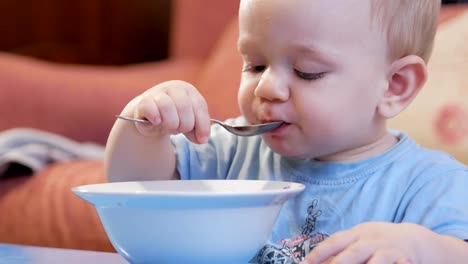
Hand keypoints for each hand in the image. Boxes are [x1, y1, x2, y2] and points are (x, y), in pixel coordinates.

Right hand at [131, 80, 210, 143]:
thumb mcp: (189, 123)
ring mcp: (157, 92)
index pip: (199, 105)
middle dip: (185, 125)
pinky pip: (150, 108)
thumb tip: (202, 140)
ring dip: (171, 124)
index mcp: (188, 90)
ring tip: (169, 127)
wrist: (150, 118)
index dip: (202, 124)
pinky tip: (157, 122)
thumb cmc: (174, 118)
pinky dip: (156, 118)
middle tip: (180, 130)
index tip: (202, 140)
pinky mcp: (144, 101)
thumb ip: (198, 130)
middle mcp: (174, 88)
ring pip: (167, 106)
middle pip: (184, 107)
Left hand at [302, 222, 434, 263]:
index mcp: (357, 234)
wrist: (415, 239)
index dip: (319, 253)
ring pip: (375, 261)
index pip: (335, 242)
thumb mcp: (360, 239)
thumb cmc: (378, 242)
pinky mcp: (404, 259)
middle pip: (353, 252)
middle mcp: (371, 240)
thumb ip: (342, 249)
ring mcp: (388, 249)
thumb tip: (315, 261)